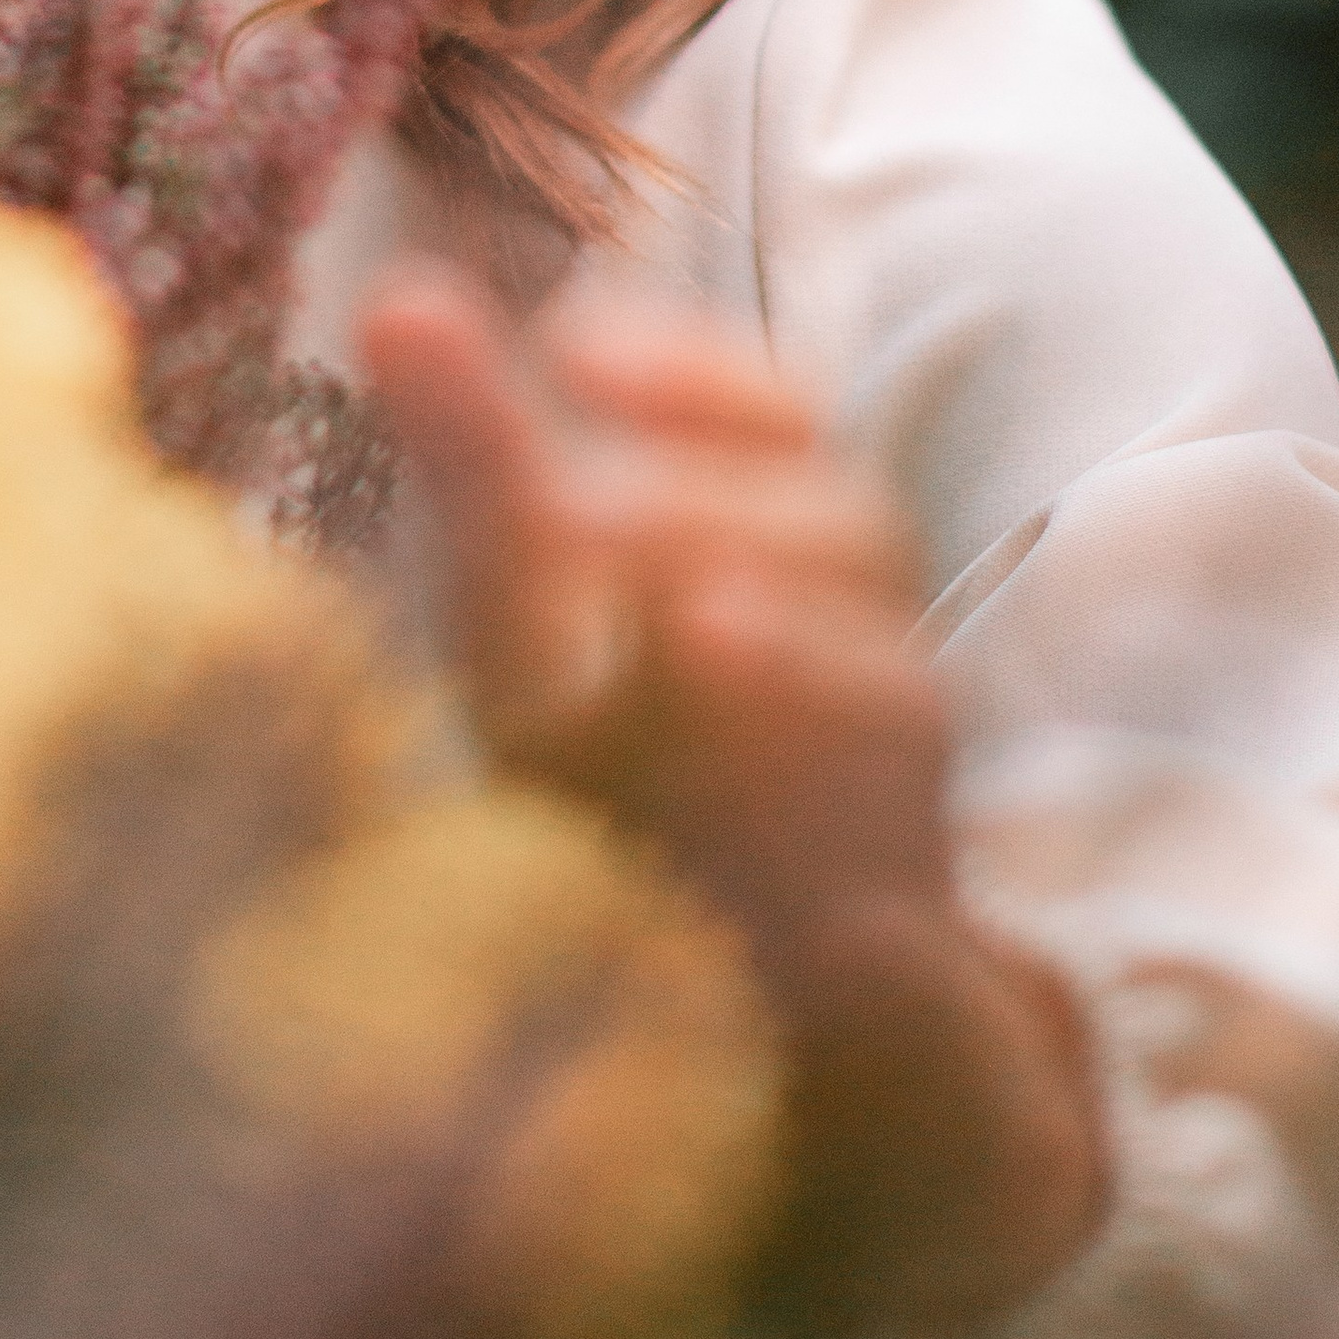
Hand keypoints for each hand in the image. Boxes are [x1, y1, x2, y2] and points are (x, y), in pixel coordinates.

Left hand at [357, 269, 1108, 1331]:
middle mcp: (847, 669)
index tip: (574, 344)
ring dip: (809, 658)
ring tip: (698, 626)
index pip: (782, 423)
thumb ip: (483, 462)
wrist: (761, 1041)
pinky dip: (912, 957)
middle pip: (848, 532)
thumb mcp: (532, 622)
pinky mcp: (918, 1013)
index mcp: (766, 568)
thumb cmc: (627, 776)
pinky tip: (858, 938)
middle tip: (582, 509)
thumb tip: (393, 297)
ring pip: (904, 702)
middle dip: (712, 504)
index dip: (698, 377)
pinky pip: (945, 979)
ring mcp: (891, 828)